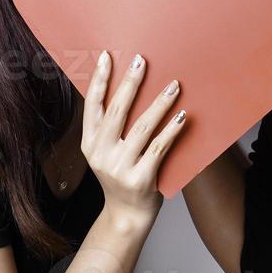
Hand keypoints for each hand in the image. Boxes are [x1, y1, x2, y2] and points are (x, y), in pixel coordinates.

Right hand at [81, 51, 187, 218]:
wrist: (127, 216)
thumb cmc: (121, 176)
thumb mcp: (106, 153)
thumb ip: (110, 128)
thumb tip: (128, 87)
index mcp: (90, 144)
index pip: (92, 106)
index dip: (99, 80)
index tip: (107, 56)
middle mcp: (101, 155)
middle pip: (116, 112)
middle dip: (130, 84)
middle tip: (141, 61)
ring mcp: (120, 168)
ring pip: (142, 127)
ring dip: (159, 103)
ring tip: (174, 85)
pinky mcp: (140, 179)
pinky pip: (159, 148)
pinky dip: (171, 130)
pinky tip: (182, 115)